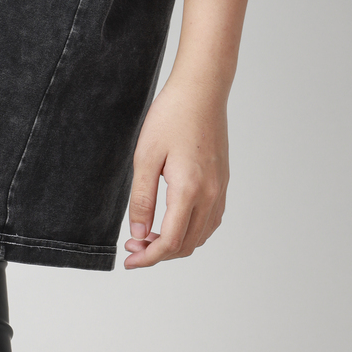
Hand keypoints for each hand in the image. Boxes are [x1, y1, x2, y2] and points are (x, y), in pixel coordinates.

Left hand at [123, 79, 228, 268]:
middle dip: (158, 253)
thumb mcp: (145, 157)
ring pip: (201, 236)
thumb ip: (142, 199)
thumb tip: (139, 235)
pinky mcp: (223, 182)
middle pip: (187, 245)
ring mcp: (220, 189)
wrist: (202, 90)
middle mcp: (210, 195)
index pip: (170, 242)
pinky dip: (192, 231)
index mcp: (189, 190)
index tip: (129, 260)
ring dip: (176, 243)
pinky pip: (211, 221)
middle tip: (133, 245)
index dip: (148, 257)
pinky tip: (173, 221)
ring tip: (149, 235)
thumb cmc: (171, 116)